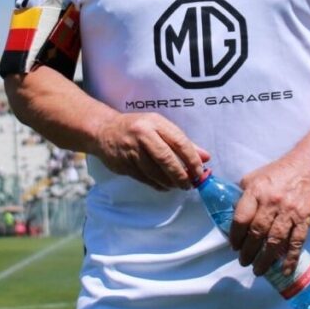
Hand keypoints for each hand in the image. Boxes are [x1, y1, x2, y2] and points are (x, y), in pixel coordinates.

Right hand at [95, 112, 209, 190]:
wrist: (104, 131)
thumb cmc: (138, 128)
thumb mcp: (160, 128)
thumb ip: (183, 142)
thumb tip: (205, 157)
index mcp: (155, 122)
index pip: (179, 141)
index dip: (192, 159)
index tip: (200, 172)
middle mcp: (143, 134)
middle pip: (166, 158)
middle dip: (181, 174)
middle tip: (189, 184)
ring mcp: (131, 150)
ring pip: (155, 171)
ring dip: (169, 182)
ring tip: (178, 185)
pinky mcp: (124, 164)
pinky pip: (144, 178)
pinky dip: (157, 185)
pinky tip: (165, 186)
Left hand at [229, 157, 309, 276]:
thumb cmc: (281, 171)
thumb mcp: (256, 176)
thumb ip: (244, 194)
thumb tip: (232, 212)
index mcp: (257, 190)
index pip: (241, 218)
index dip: (235, 236)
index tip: (234, 246)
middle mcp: (272, 202)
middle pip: (256, 233)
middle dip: (248, 252)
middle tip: (244, 261)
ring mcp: (290, 211)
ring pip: (275, 241)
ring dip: (265, 259)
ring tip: (258, 269)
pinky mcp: (305, 218)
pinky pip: (297, 242)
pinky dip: (290, 258)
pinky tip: (284, 269)